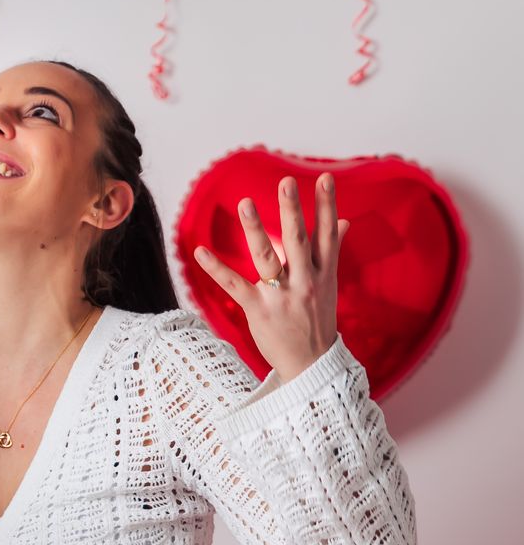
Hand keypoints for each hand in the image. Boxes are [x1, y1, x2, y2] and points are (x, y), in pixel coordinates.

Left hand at [193, 173, 348, 382]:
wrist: (312, 366)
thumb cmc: (318, 320)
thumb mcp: (329, 284)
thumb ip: (332, 250)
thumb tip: (344, 222)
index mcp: (323, 273)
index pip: (326, 234)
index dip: (326, 206)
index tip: (324, 178)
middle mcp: (305, 281)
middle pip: (299, 241)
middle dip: (293, 211)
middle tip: (286, 182)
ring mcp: (281, 297)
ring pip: (268, 258)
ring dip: (257, 230)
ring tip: (246, 203)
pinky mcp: (259, 311)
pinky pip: (235, 286)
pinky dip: (216, 269)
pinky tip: (200, 251)